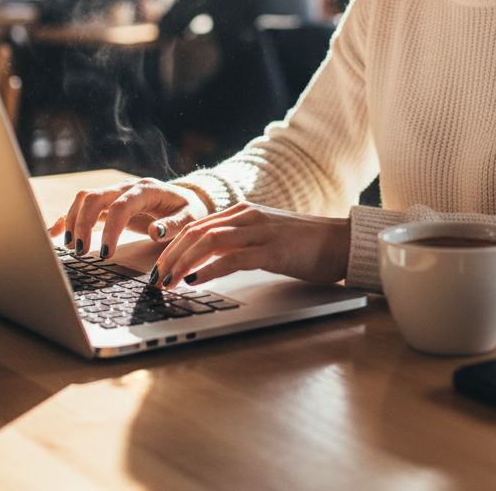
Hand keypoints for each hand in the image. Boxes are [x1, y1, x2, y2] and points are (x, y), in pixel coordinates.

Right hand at [48, 177, 209, 258]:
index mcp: (147, 189)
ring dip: (73, 221)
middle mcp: (127, 187)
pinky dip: (68, 218)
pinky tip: (55, 232)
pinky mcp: (109, 203)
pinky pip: (84, 206)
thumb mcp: (191, 217)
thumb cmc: (190, 209)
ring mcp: (116, 193)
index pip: (120, 206)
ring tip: (71, 248)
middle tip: (81, 252)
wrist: (188, 198)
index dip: (110, 229)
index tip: (106, 254)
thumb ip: (175, 225)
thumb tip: (155, 232)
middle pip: (95, 197)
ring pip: (85, 198)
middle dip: (83, 224)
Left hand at [150, 203, 350, 288]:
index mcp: (243, 212)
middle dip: (169, 256)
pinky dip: (210, 270)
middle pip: (195, 231)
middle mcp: (247, 216)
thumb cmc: (305, 246)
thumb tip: (206, 265)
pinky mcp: (272, 249)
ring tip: (167, 282)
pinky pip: (233, 257)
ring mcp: (260, 230)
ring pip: (208, 241)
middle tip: (154, 280)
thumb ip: (239, 245)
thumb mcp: (264, 240)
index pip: (196, 226)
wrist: (341, 242)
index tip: (156, 269)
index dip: (171, 247)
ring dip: (182, 263)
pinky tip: (195, 282)